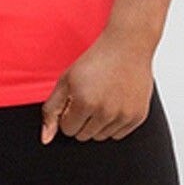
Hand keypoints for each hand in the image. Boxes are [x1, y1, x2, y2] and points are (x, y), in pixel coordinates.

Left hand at [39, 27, 153, 143]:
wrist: (128, 46)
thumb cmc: (97, 59)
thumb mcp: (66, 79)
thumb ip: (52, 110)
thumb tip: (45, 138)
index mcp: (85, 102)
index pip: (68, 129)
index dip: (68, 114)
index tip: (74, 99)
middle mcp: (106, 112)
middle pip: (84, 136)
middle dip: (82, 120)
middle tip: (88, 97)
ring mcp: (124, 116)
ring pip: (101, 137)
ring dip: (98, 123)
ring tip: (101, 98)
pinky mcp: (138, 117)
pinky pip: (119, 135)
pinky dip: (114, 124)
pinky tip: (114, 103)